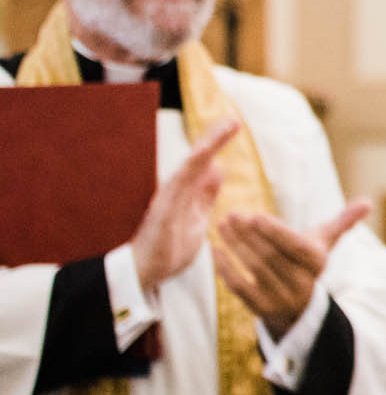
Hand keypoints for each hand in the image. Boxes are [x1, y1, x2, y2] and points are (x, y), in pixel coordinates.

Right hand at [130, 118, 239, 292]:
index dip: (216, 143)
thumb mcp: (196, 218)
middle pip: (195, 161)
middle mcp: (174, 193)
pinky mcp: (160, 217)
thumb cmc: (169, 247)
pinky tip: (200, 161)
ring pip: (185, 171)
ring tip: (218, 134)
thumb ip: (205, 194)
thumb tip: (217, 169)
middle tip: (232, 120)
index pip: (203, 163)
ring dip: (203, 152)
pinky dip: (186, 175)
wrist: (144, 274)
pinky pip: (174, 192)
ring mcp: (165, 203)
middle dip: (212, 139)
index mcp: (185, 193)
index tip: (233, 124)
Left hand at [212, 199, 369, 340]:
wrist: (298, 306)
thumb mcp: (325, 243)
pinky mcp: (259, 308)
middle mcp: (302, 283)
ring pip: (254, 270)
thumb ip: (343, 222)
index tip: (255, 215)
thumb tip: (368, 202)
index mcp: (317, 264)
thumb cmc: (306, 262)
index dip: (275, 232)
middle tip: (231, 214)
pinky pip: (240, 287)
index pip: (296, 246)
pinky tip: (215, 250)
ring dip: (235, 246)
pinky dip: (226, 269)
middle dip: (249, 235)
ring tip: (222, 225)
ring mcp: (280, 298)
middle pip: (272, 256)